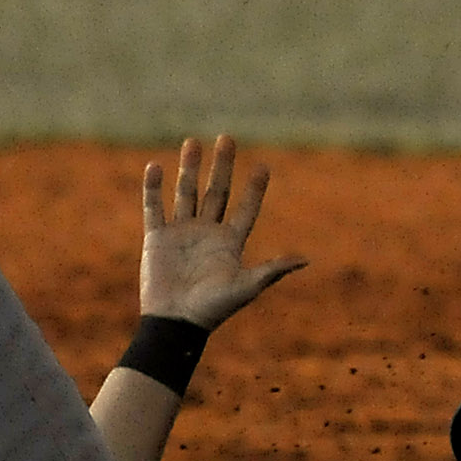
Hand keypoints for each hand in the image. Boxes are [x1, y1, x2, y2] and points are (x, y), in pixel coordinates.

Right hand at [138, 137, 306, 329]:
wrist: (176, 322)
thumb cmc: (214, 308)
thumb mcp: (247, 286)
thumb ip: (273, 270)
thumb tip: (306, 260)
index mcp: (230, 243)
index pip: (246, 209)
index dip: (255, 189)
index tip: (264, 166)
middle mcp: (207, 233)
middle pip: (216, 191)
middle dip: (222, 166)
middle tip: (227, 138)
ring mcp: (182, 233)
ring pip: (187, 193)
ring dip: (190, 168)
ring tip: (193, 142)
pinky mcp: (157, 238)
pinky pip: (154, 207)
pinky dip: (154, 188)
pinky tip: (156, 166)